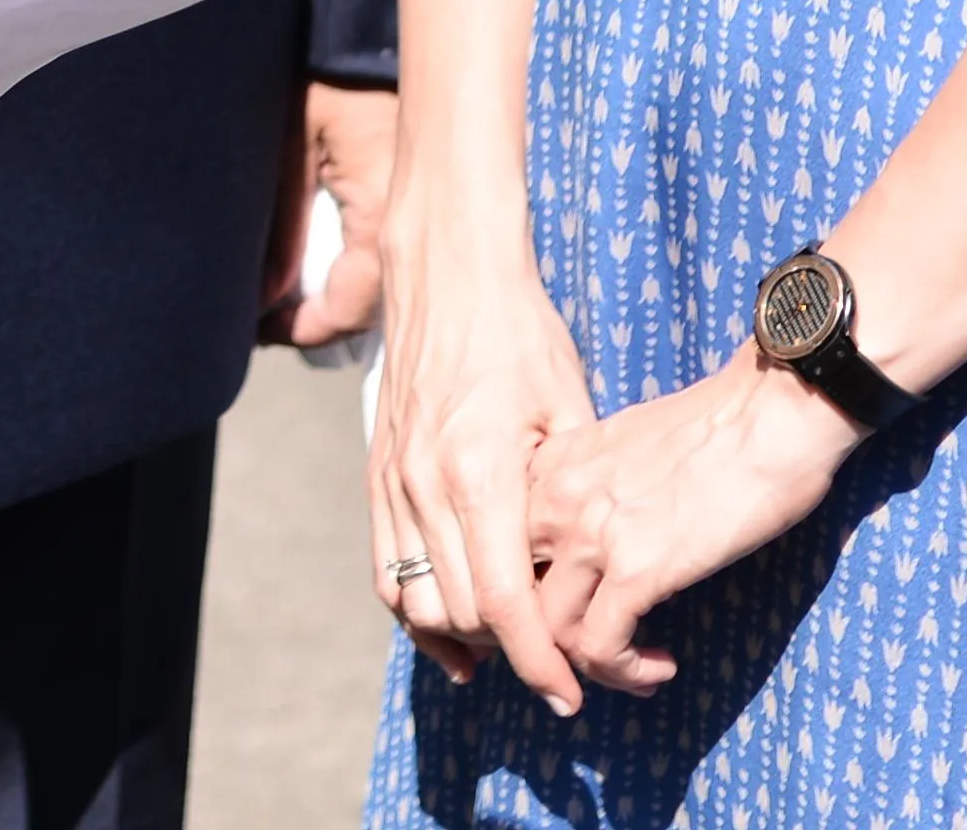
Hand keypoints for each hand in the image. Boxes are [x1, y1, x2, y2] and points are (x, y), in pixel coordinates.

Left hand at [268, 81, 396, 348]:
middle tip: (270, 322)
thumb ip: (280, 225)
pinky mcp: (415, 192)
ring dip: (339, 297)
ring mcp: (417, 210)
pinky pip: (387, 252)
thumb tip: (265, 292)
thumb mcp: (291, 143)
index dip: (302, 332)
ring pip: (381, 284)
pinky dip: (354, 269)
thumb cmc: (331, 74)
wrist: (373, 26)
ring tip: (288, 299)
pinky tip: (322, 266)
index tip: (262, 334)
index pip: (347, 310)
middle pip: (369, 307)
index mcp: (383, 218)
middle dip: (320, 322)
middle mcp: (411, 225)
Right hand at [367, 245, 604, 704]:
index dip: (539, 661)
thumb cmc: (520, 332)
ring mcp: (392, 482)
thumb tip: (589, 564)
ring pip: (414, 601)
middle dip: (512, 655)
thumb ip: (568, 493)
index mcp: (479, 473)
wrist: (447, 270)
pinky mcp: (377, 474)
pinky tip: (452, 632)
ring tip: (511, 655)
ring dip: (461, 640)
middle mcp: (424, 486)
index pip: (504, 602)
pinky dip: (414, 612)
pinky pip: (386, 569)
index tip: (571, 696)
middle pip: (460, 613)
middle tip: (562, 667)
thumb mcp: (568, 408)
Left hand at [518, 356, 857, 692]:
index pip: (502, 546)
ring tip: (639, 667)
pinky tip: (660, 666)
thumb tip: (601, 549)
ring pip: (551, 632)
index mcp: (551, 465)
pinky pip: (599, 647)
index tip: (570, 616)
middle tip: (597, 653)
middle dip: (548, 639)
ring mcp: (591, 533)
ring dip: (595, 667)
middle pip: (514, 594)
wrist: (773, 411)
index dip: (529, 595)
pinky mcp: (636, 569)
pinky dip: (625, 671)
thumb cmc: (720, 428)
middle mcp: (555, 497)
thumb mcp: (626, 446)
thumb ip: (594, 490)